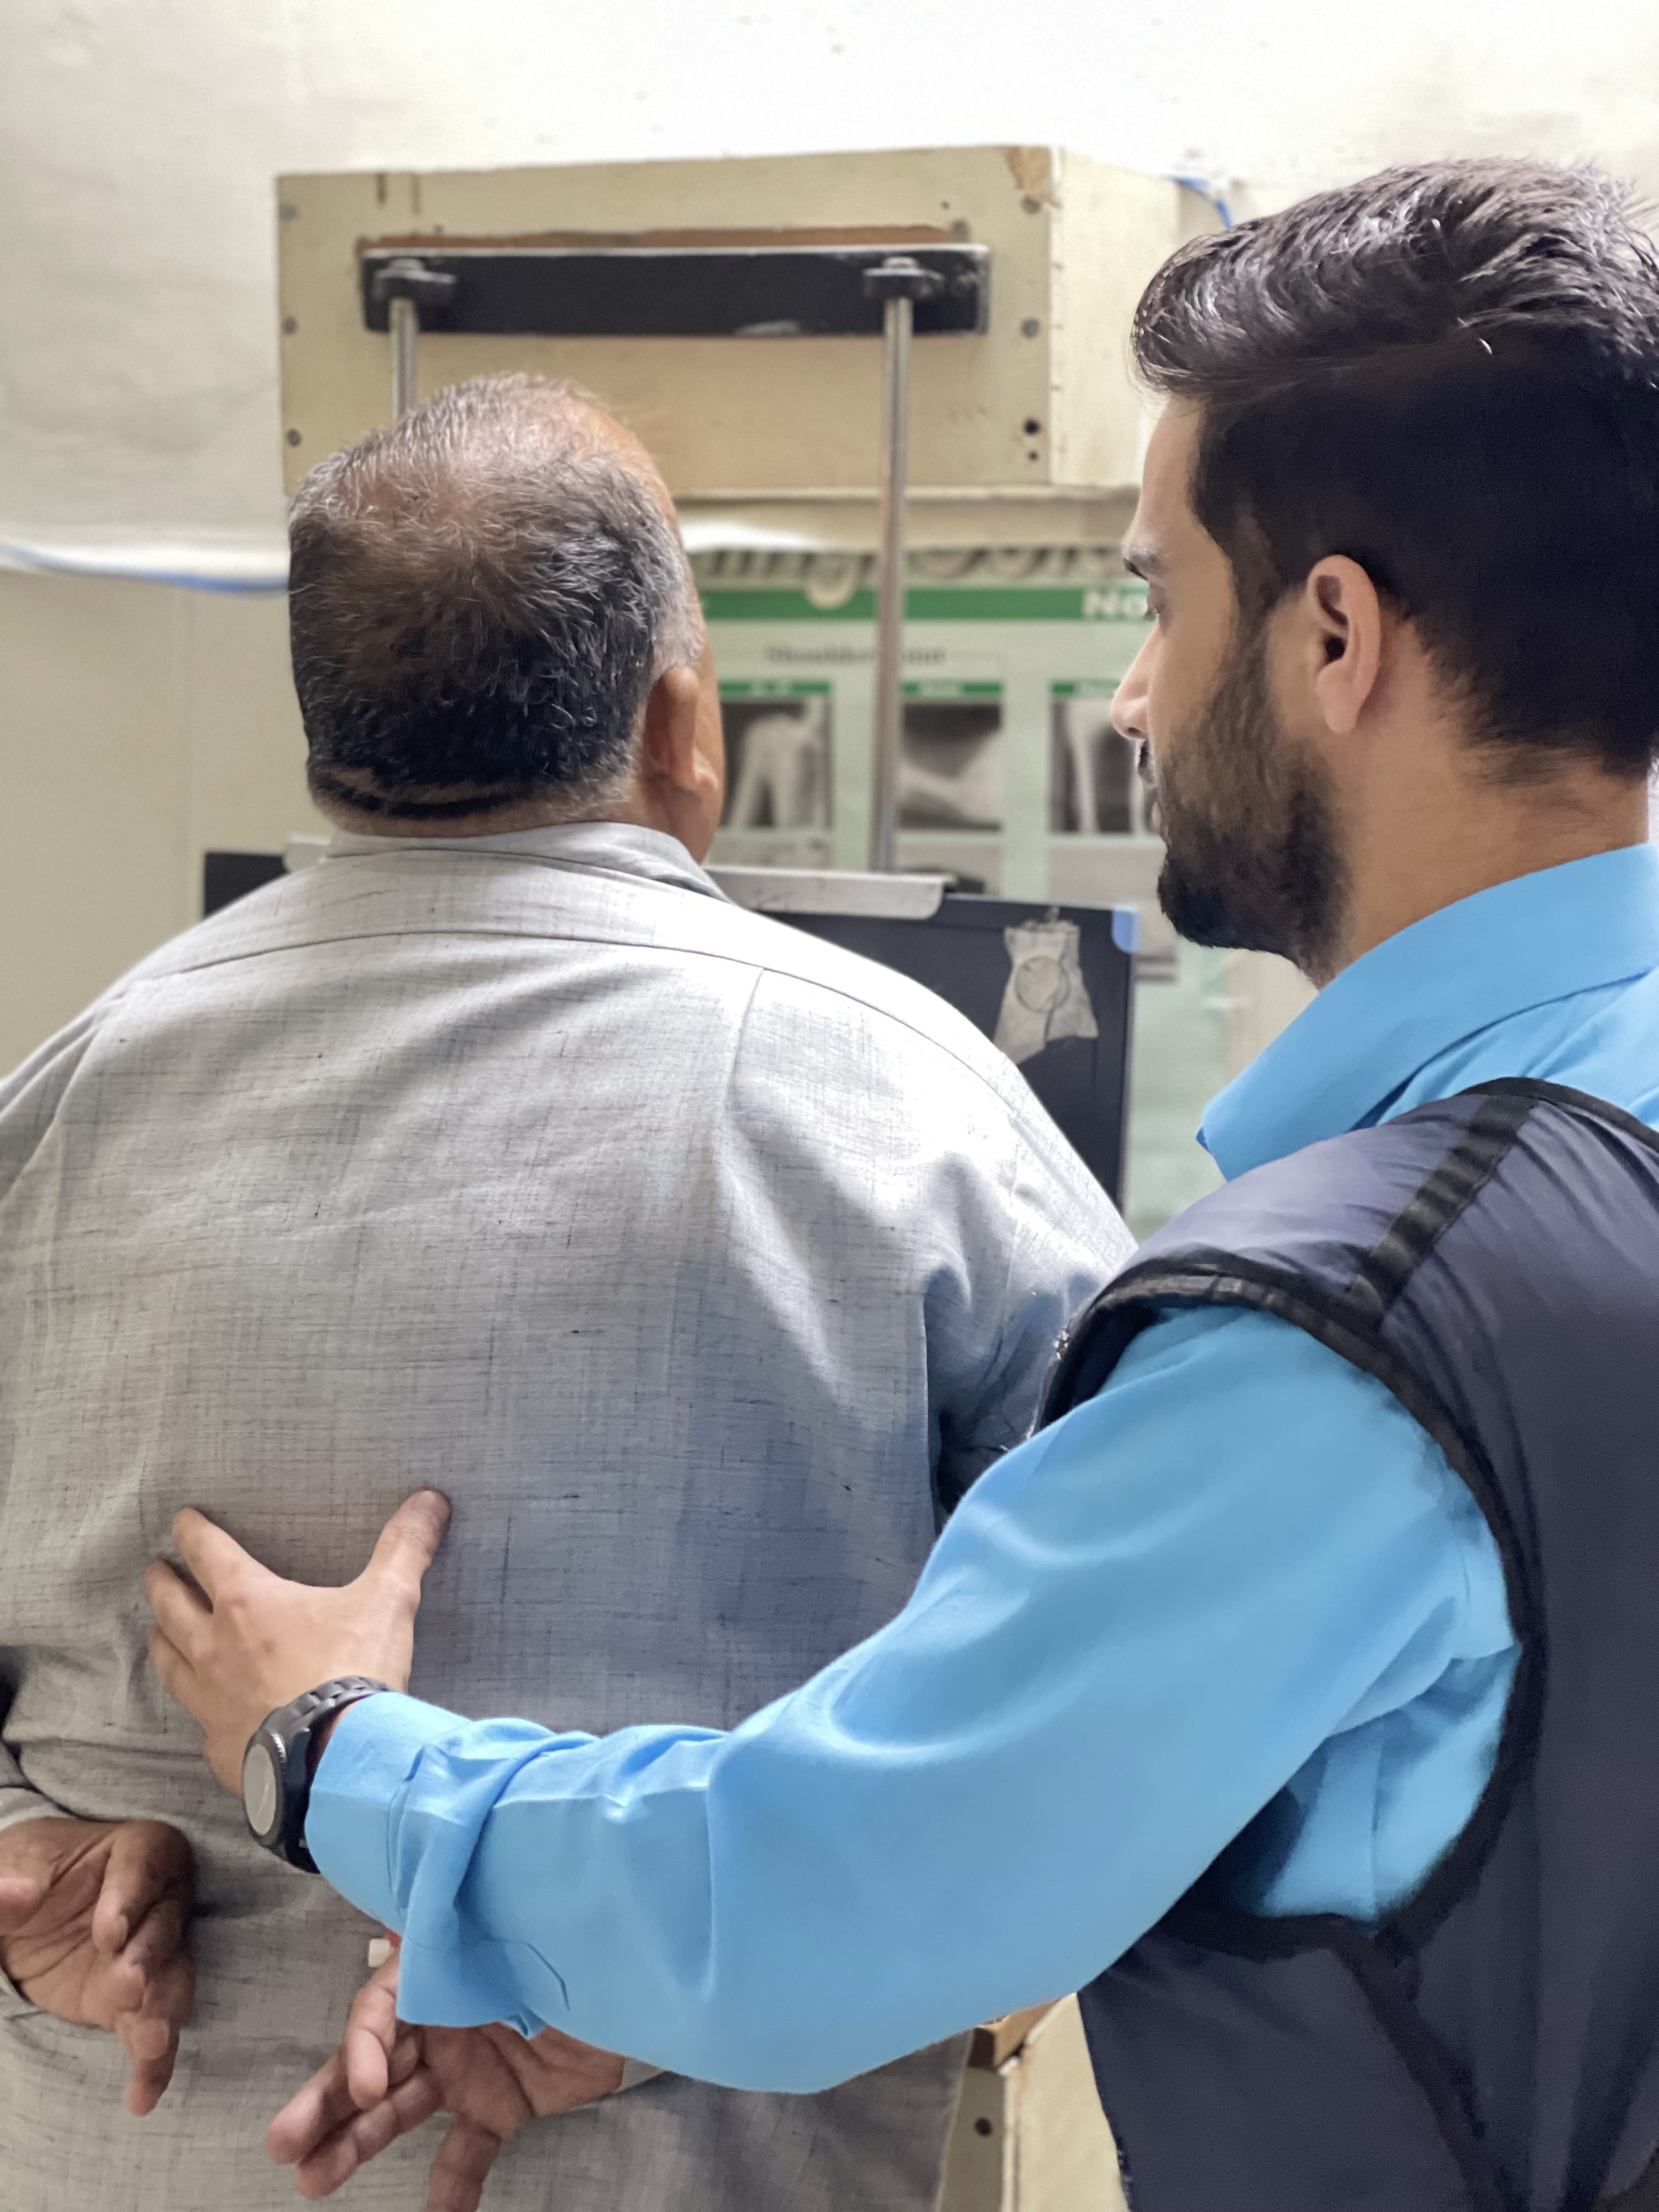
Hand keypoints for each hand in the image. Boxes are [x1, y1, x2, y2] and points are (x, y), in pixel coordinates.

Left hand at [0, 1816, 193, 2113]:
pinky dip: (152, 2064)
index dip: (131, 1899)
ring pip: (171, 1980)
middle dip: (149, 1959)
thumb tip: (16, 1894)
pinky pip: (152, 2031)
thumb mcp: (9, 1867)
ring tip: (151, 2042)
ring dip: (163, 2010)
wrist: (24, 1914)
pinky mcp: (134, 2003)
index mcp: (135, 1851)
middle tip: (130, 1986)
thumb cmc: (24, 1873)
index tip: (110, 1933)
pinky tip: (142, 2095)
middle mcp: (157, 1900)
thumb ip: (9, 1883)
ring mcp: (151, 1954)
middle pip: (164, 1927)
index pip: (144, 1867)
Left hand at [144, 1491, 451, 1792]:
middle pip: (170, 1606)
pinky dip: (200, 1713)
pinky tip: (208, 1716)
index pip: (207, 1553)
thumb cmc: (353, 1671)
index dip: (191, 1532)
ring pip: (168, 1662)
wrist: (337, 1759)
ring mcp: (210, 1701)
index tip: (181, 1521)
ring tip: (159, 1633)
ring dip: (163, 1642)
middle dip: (162, 1584)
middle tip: (155, 1572)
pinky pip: (199, 1724)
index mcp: (247, 1603)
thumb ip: (405, 1547)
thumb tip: (429, 1500)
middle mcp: (214, 1647)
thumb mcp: (387, 1600)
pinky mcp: (219, 1747)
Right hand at [267, 1948, 625, 2209]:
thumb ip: (451, 1936)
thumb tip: (392, 1926)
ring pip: (399, 2111)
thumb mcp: (512, 1927)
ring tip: (313, 2182)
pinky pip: (466, 2152)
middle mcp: (442, 2022)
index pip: (379, 2009)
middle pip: (371, 2065)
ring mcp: (468, 2068)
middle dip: (325, 2103)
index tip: (369, 2085)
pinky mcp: (502, 2106)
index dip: (363, 2047)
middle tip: (284, 2144)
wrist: (640, 1983)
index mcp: (439, 1972)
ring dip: (356, 2145)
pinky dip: (451, 2186)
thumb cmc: (570, 1942)